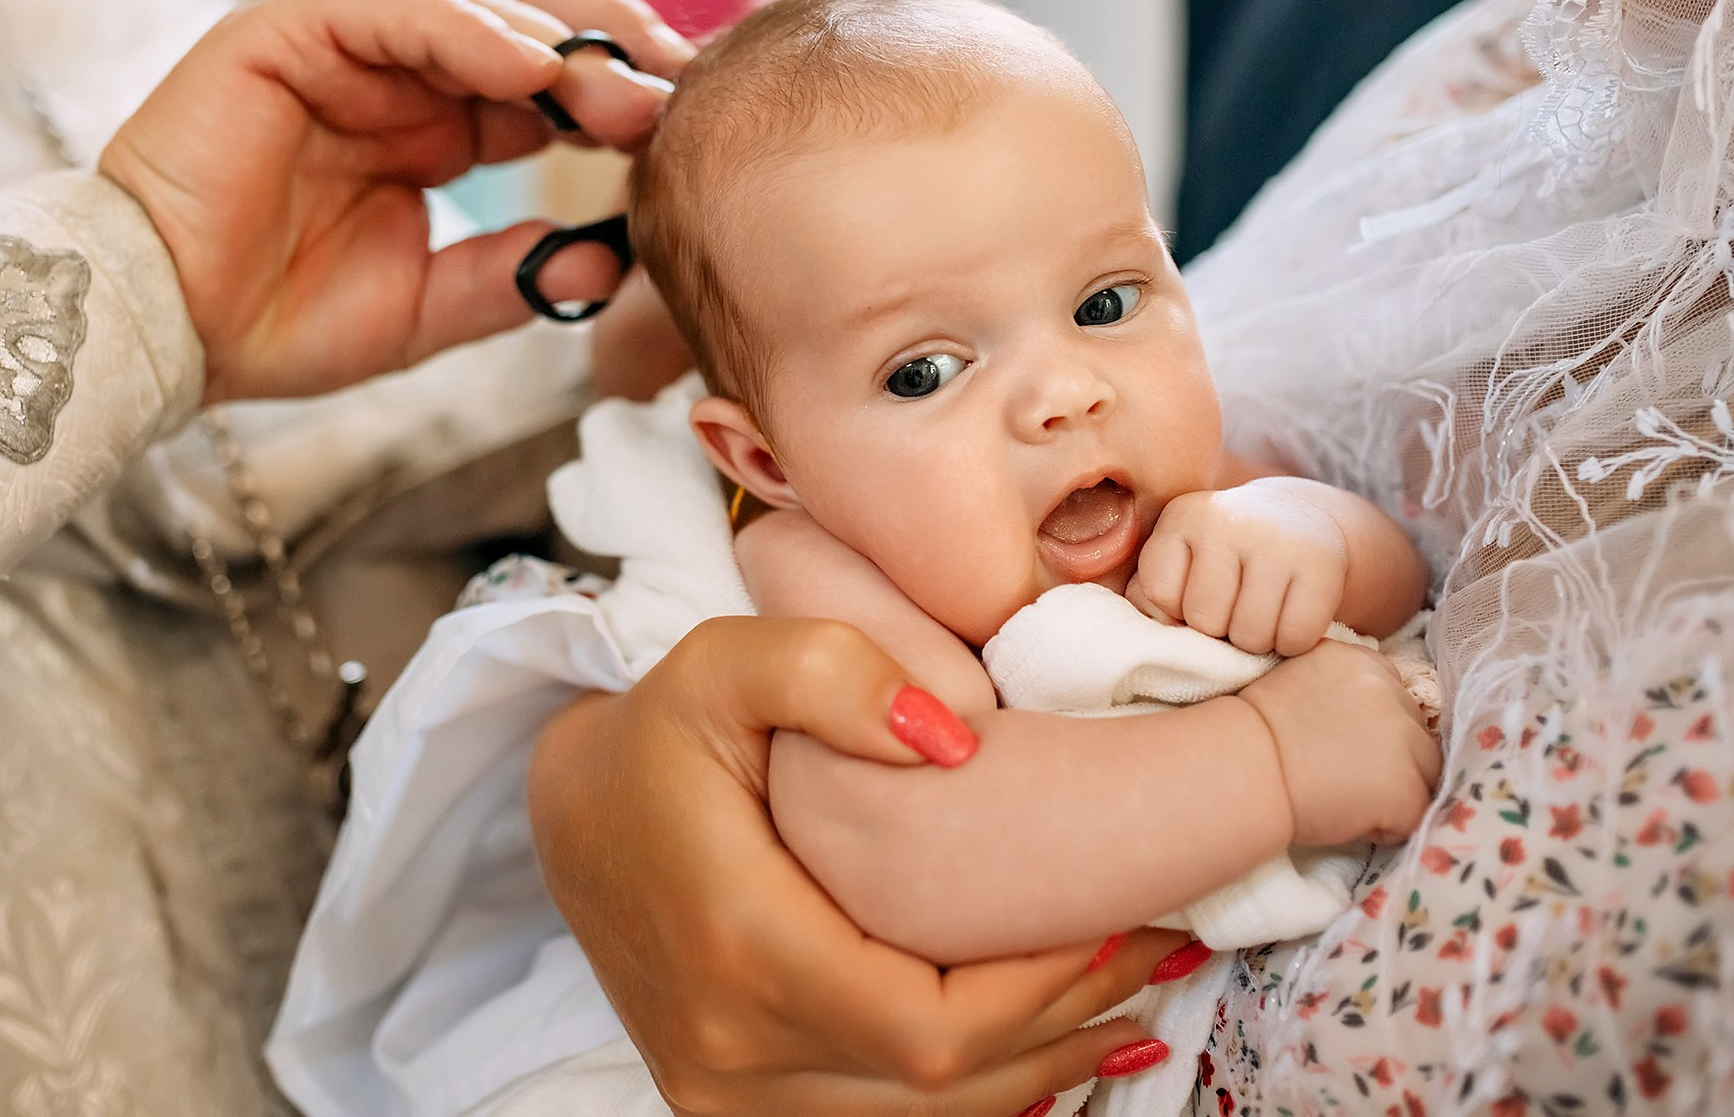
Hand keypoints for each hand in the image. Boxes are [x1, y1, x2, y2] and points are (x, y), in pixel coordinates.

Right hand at [100, 0, 689, 401]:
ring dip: (554, 33)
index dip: (617, 92)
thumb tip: (614, 261)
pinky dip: (465, 27)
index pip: (546, 84)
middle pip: (526, 20)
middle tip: (677, 82)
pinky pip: (389, 6)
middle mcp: (396, 75)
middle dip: (607, 44)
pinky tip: (528, 67)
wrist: (164, 335)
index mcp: (433, 127)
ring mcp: (341, 46)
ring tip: (620, 78)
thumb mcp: (428, 308)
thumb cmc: (273, 321)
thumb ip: (516, 277)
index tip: (688, 122)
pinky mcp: (285, 32)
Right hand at [529, 617, 1188, 1114]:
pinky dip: (972, 1100)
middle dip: (1065, 1027)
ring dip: (1037, 1074)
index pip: (926, 1023)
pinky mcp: (731, 1102)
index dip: (1040, 992)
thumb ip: (833, 670)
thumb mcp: (728, 660)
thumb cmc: (661, 731)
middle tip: (1165, 952)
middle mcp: (727, 1048)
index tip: (1123, 918)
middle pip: (939, 1089)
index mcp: (738, 944)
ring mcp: (724, 1092)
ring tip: (1136, 1007)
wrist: (568, 811)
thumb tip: (953, 740)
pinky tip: (1049, 1058)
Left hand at [1125, 481, 1350, 654]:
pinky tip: (1291, 616)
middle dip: (1219, 630)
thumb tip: (1159, 624)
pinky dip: (1293, 643)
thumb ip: (1150, 594)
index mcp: (1184, 515)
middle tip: (1235, 608)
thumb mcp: (1182, 561)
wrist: (1301, 522)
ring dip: (1256, 641)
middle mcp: (1229, 519)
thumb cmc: (1227, 557)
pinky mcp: (1321, 563)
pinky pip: (1295, 638)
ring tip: (1261, 613)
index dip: (1177, 609)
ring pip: (1250, 636)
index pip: (1159, 591)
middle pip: (1205, 620)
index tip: (1196, 593)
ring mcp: (1277, 539)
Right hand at [1238, 640, 1440, 847]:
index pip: (1399, 700)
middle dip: (1392, 760)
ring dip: (1397, 791)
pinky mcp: (1406, 787)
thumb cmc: (1254, 735)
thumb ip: (1343, 690)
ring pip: (1426, 774)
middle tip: (1344, 776)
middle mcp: (1391, 692)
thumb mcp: (1299, 682)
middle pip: (1417, 735)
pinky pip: (1415, 814)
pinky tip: (1352, 818)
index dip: (1377, 730)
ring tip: (1351, 799)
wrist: (1240, 770)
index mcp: (1363, 662)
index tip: (1345, 747)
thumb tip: (1369, 723)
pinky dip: (1390, 825)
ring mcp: (1403, 739)